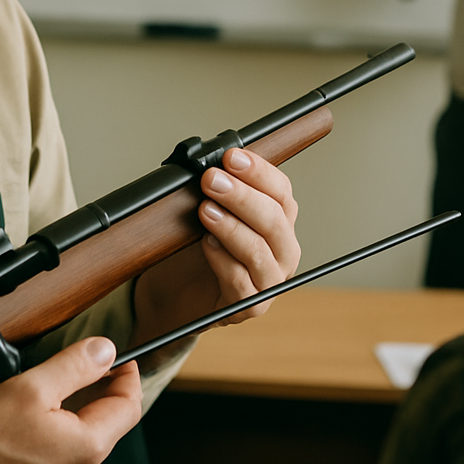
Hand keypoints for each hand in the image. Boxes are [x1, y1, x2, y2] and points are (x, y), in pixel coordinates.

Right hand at [0, 338, 141, 463]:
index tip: (120, 352)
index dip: (127, 373)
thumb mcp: (31, 386)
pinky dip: (64, 422)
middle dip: (102, 385)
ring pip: (88, 432)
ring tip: (56, 380)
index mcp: (88, 447)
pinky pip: (69, 446)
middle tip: (85, 358)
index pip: (129, 405)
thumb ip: (74, 365)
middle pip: (111, 418)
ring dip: (81, 402)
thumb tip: (106, 348)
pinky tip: (40, 409)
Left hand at [131, 147, 299, 359]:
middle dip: (241, 195)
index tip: (231, 157)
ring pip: (259, 252)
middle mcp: (282, 250)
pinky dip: (223, 261)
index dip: (258, 171)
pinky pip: (241, 283)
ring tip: (205, 210)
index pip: (281, 190)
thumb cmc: (200, 246)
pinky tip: (207, 244)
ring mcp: (269, 281)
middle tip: (211, 179)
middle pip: (274, 220)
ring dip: (231, 226)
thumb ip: (219, 187)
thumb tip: (211, 161)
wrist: (181, 291)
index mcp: (279, 219)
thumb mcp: (211, 208)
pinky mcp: (249, 307)